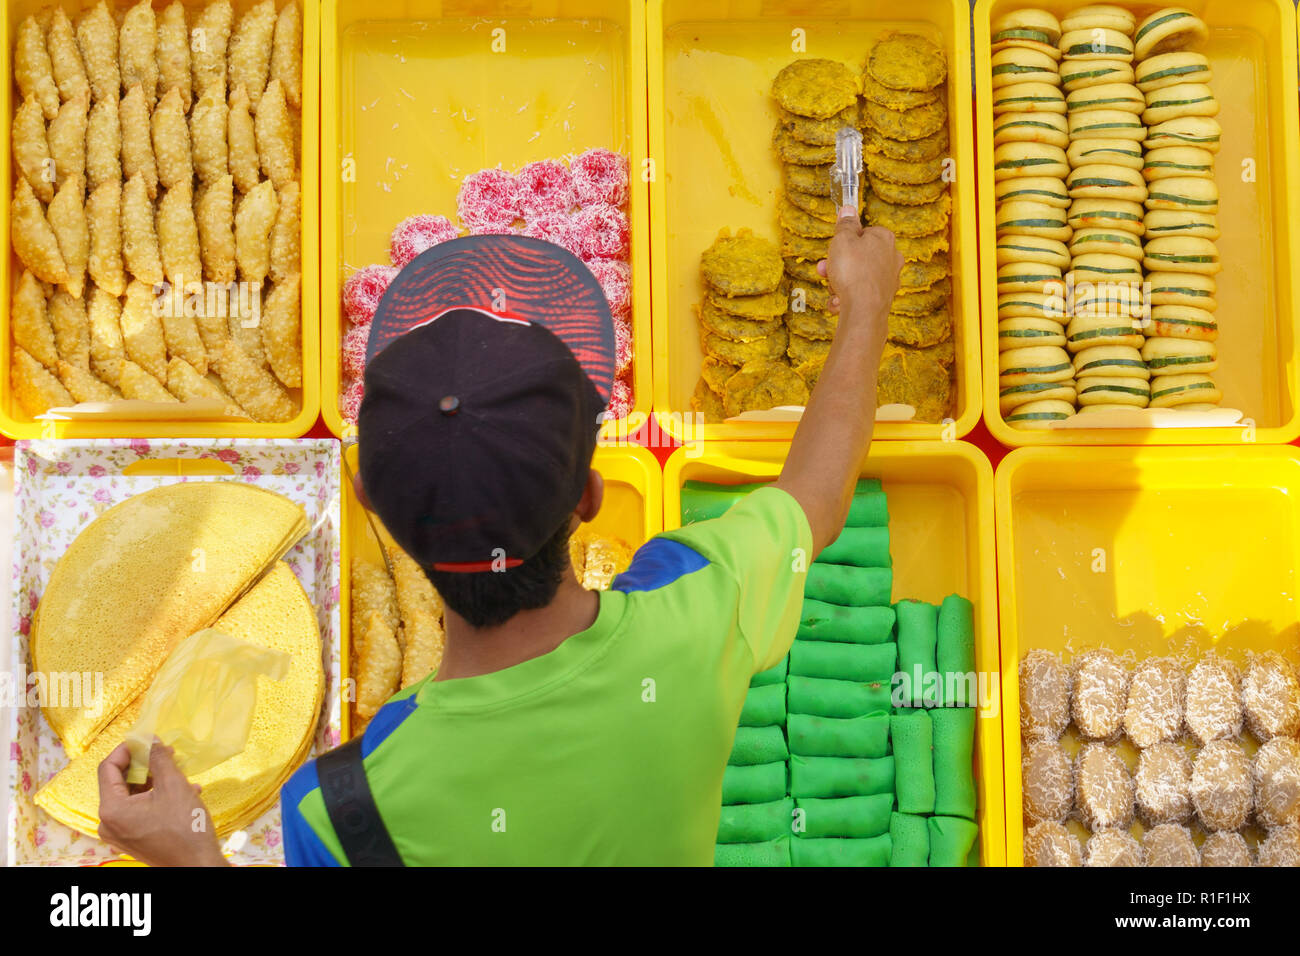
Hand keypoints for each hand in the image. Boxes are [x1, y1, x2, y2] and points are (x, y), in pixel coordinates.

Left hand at [98, 741, 227, 866]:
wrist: (196, 865)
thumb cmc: (184, 827)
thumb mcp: (174, 786)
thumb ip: (159, 759)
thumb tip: (150, 740)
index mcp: (111, 809)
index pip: (107, 769)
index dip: (126, 749)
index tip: (146, 739)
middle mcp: (108, 823)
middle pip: (119, 783)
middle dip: (144, 765)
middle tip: (165, 754)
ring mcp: (119, 833)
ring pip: (131, 796)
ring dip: (153, 781)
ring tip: (179, 773)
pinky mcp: (132, 839)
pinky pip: (137, 810)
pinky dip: (155, 798)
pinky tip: (182, 793)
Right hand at [817, 210, 902, 326]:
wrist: (864, 310)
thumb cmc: (854, 272)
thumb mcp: (842, 240)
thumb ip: (845, 224)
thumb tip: (848, 209)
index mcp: (884, 238)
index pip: (864, 231)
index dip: (846, 240)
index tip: (835, 246)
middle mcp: (892, 257)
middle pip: (859, 256)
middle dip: (839, 264)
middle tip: (826, 269)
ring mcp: (889, 279)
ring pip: (858, 276)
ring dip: (841, 282)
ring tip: (833, 288)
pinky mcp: (883, 298)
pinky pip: (860, 294)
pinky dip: (847, 298)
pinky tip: (839, 302)